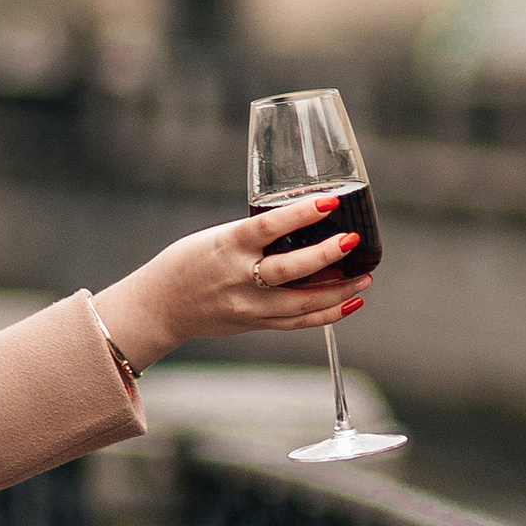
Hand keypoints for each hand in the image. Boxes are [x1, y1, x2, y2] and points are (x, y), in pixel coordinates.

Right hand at [93, 194, 368, 374]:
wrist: (159, 308)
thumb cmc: (187, 264)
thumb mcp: (215, 238)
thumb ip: (255, 237)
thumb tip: (302, 226)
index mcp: (226, 247)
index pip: (268, 228)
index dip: (300, 215)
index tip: (329, 202)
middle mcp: (238, 279)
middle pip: (289, 271)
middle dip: (326, 256)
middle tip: (353, 241)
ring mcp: (248, 306)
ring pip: (300, 303)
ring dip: (338, 290)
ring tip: (365, 276)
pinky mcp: (255, 323)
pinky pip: (297, 322)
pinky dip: (327, 314)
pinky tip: (349, 302)